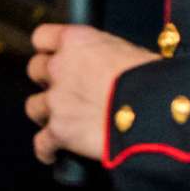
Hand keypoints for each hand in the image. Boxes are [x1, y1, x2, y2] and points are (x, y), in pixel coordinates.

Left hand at [26, 24, 159, 164]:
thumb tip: (111, 69)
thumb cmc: (155, 79)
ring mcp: (57, 100)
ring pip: (34, 107)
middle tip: (64, 90)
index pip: (42, 37)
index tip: (53, 56)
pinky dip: (47, 150)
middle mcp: (60, 67)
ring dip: (46, 114)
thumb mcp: (131, 52)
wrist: (156, 109)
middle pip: (35, 70)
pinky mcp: (59, 131)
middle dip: (47, 81)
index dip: (48, 49)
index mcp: (77, 41)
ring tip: (61, 122)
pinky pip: (42, 143)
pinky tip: (53, 153)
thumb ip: (107, 57)